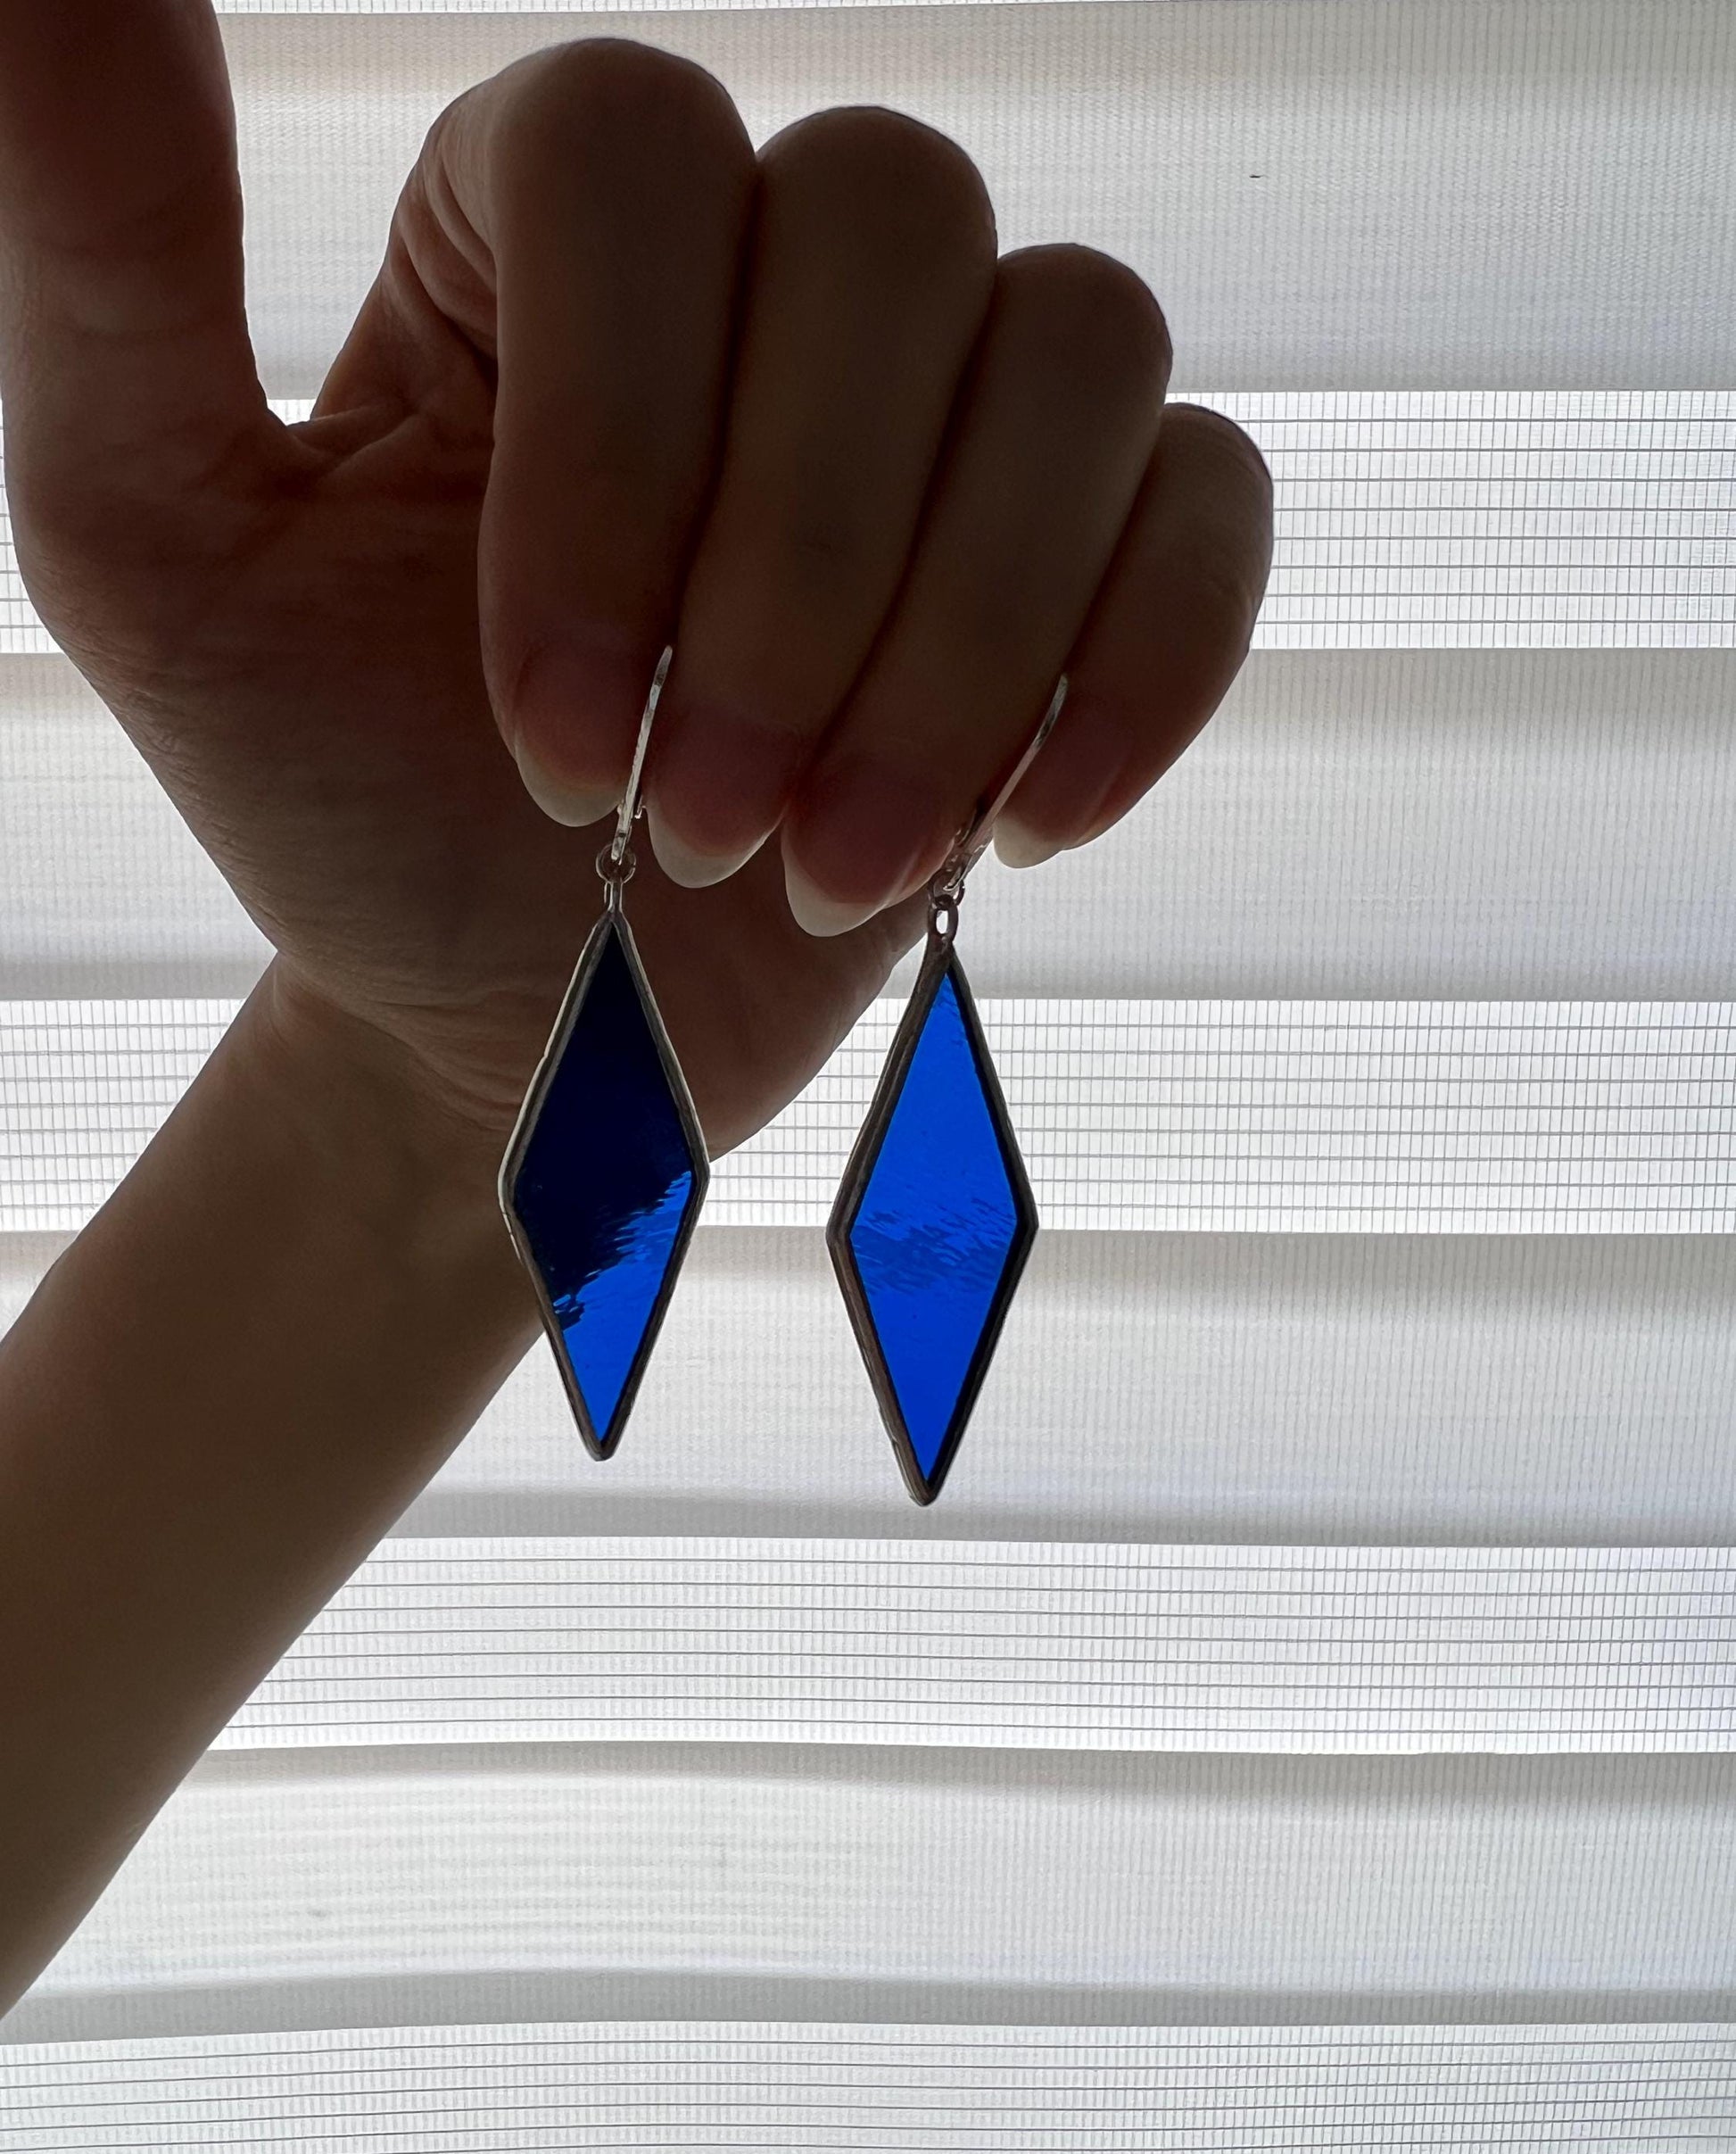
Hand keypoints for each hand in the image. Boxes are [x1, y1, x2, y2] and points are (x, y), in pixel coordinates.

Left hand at [0, 11, 1270, 1163]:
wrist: (526, 1014)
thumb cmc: (342, 789)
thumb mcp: (162, 548)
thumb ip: (110, 259)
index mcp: (549, 228)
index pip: (645, 160)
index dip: (618, 448)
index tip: (549, 726)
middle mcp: (773, 275)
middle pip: (894, 230)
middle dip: (796, 581)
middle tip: (692, 826)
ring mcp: (958, 410)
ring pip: (1078, 352)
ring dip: (958, 653)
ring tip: (821, 867)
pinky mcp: (1098, 551)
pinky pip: (1211, 505)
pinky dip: (1139, 671)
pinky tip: (1014, 828)